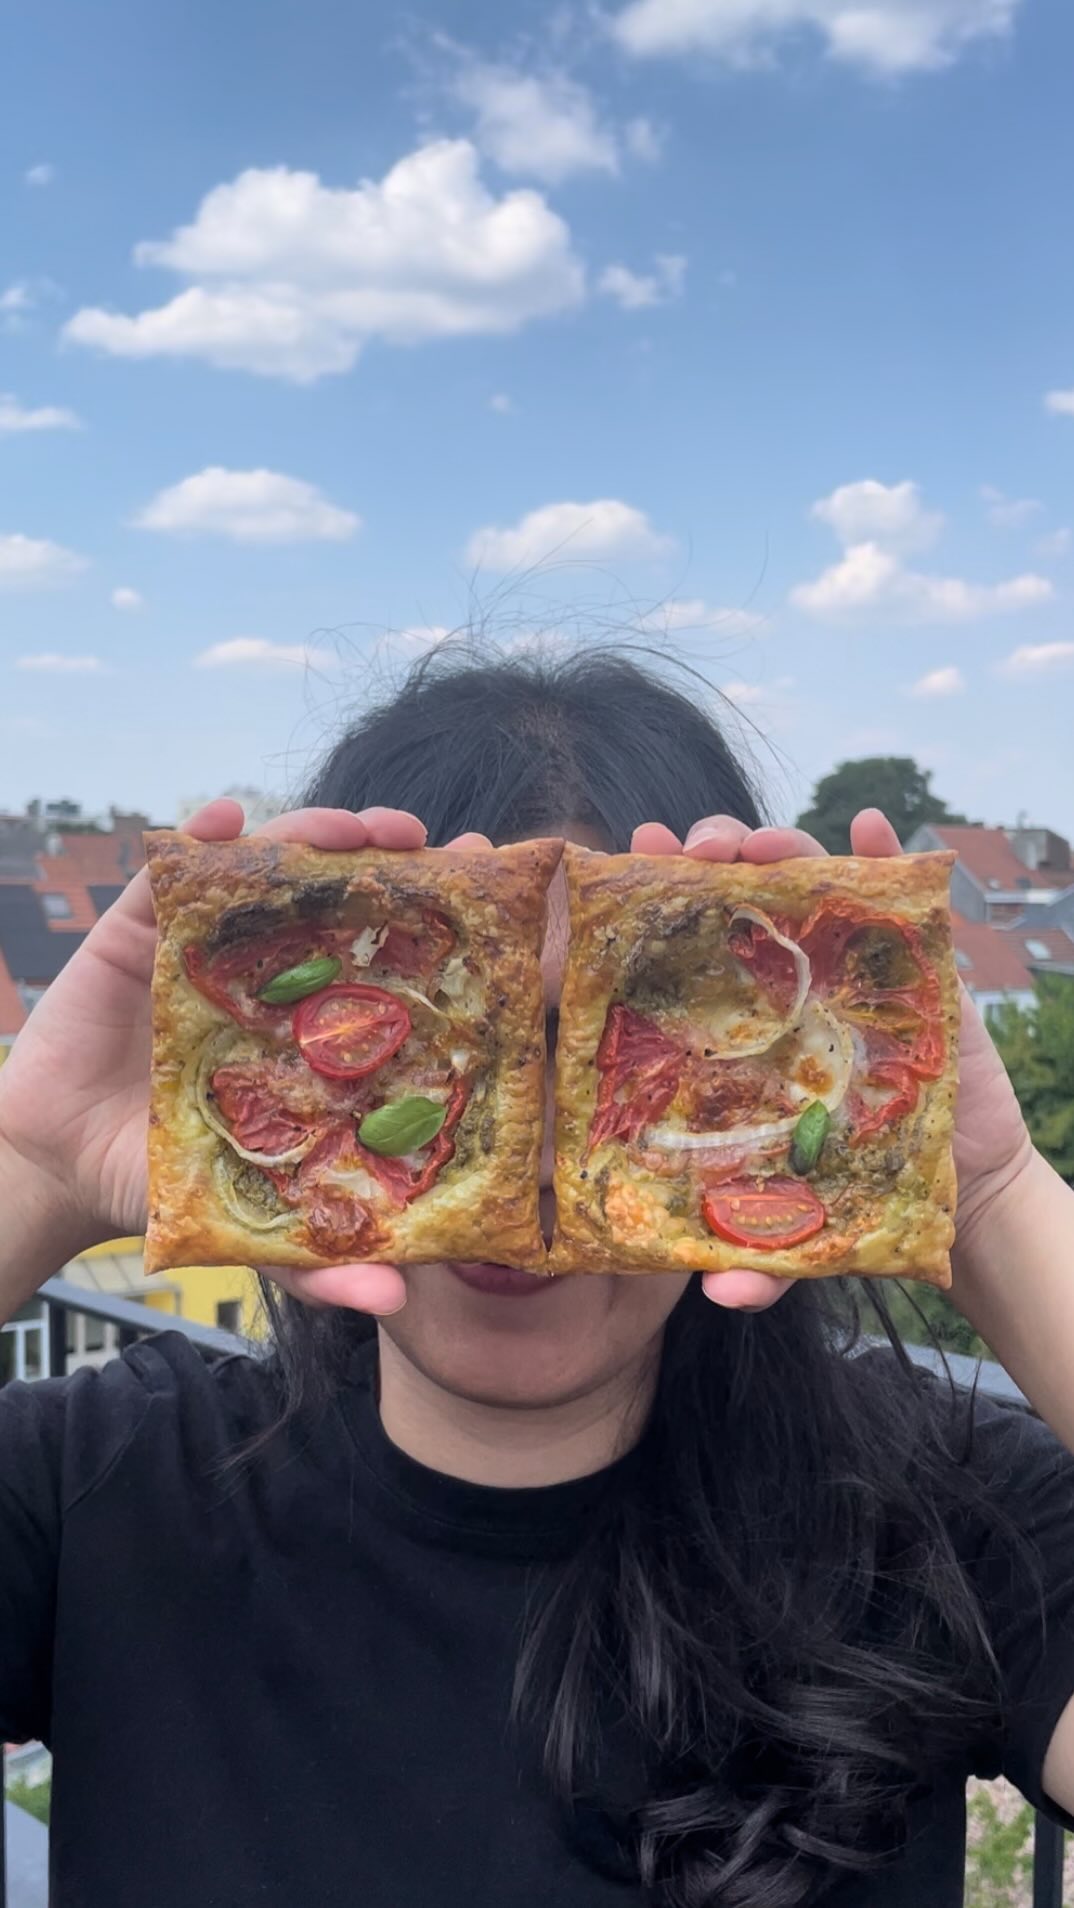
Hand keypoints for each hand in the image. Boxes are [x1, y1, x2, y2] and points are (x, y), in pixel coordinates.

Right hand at [0, 800, 478, 1318]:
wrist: (65, 1169)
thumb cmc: (177, 1180)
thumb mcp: (253, 1224)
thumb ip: (317, 1260)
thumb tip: (393, 1302)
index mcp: (323, 1028)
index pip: (394, 961)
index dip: (444, 924)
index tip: (494, 894)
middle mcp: (279, 973)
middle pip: (346, 896)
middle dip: (393, 858)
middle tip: (426, 842)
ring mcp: (213, 943)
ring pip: (273, 866)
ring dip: (315, 831)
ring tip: (350, 828)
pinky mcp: (141, 927)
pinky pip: (173, 866)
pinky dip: (203, 833)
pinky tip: (226, 821)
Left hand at [630, 808, 1030, 1312]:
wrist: (953, 1188)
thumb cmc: (852, 1190)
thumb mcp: (797, 1226)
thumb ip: (762, 1259)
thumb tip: (724, 1297)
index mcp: (732, 1026)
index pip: (679, 948)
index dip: (647, 901)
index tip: (620, 866)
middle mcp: (779, 982)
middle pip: (732, 895)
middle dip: (706, 854)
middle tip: (689, 848)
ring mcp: (845, 961)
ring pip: (803, 879)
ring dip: (777, 844)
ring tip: (759, 843)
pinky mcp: (913, 957)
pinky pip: (898, 886)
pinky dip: (884, 848)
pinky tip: (870, 826)